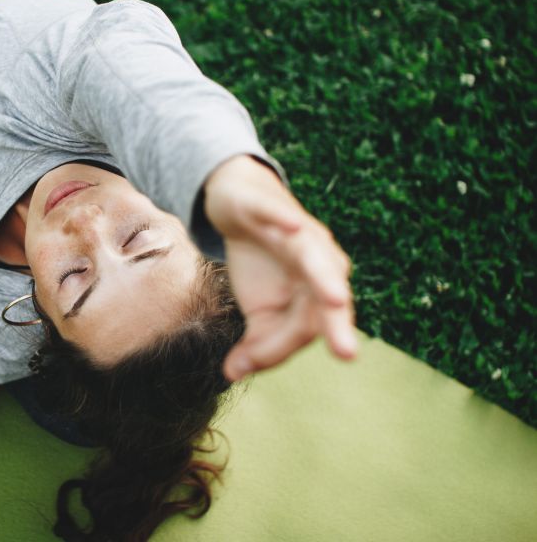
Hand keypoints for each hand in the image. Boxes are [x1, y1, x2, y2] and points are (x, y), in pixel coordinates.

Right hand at [204, 155, 356, 381]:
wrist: (241, 206)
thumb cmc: (260, 263)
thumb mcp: (257, 309)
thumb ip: (257, 344)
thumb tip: (233, 375)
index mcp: (320, 292)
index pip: (309, 326)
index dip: (281, 345)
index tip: (252, 359)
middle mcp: (319, 262)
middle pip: (331, 296)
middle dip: (338, 325)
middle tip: (346, 354)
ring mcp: (298, 234)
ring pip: (314, 257)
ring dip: (325, 278)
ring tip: (335, 300)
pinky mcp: (272, 208)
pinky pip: (280, 215)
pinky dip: (285, 221)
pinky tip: (291, 227)